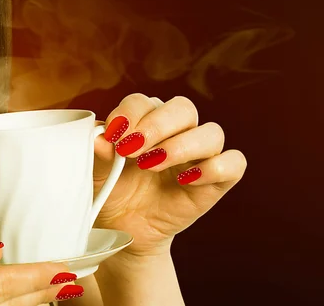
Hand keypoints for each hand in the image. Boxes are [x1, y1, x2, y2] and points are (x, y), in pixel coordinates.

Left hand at [93, 93, 247, 257]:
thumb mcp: (97, 172)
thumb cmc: (112, 190)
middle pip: (183, 108)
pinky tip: (185, 179)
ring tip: (152, 165)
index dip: (130, 114)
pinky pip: (234, 163)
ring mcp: (199, 154)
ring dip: (182, 146)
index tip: (114, 134)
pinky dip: (214, 167)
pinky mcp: (217, 180)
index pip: (144, 102)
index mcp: (145, 119)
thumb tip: (98, 138)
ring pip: (212, 133)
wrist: (125, 228)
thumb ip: (99, 153)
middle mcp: (176, 131)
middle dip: (157, 125)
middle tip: (132, 149)